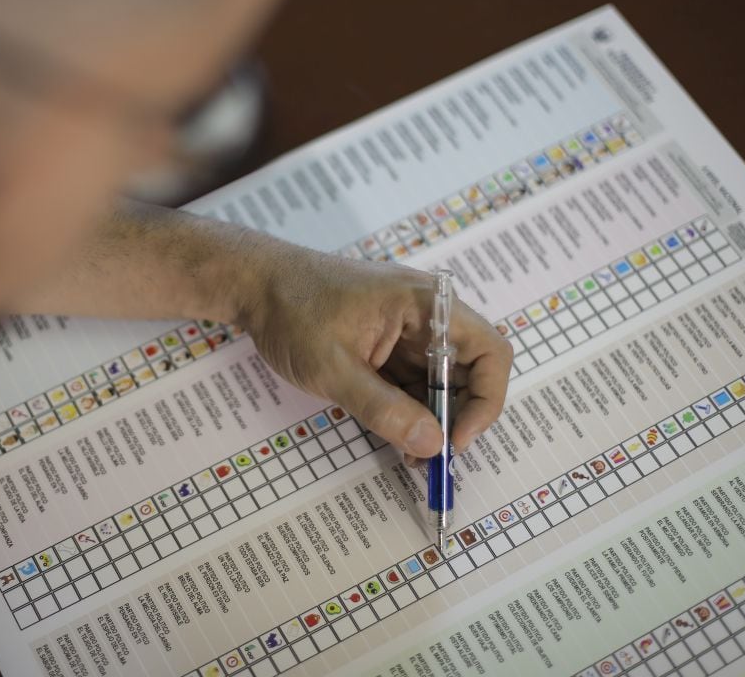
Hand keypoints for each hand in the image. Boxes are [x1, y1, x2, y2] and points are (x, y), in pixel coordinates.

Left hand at [242, 253, 512, 459]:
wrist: (255, 284)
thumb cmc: (293, 310)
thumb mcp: (333, 367)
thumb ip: (383, 408)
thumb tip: (431, 445)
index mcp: (426, 304)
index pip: (489, 350)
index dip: (484, 400)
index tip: (456, 439)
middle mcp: (427, 315)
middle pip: (470, 371)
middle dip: (457, 418)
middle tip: (432, 459)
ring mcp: (408, 332)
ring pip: (442, 383)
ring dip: (433, 421)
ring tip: (412, 458)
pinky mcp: (389, 347)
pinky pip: (414, 383)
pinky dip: (411, 412)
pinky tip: (399, 440)